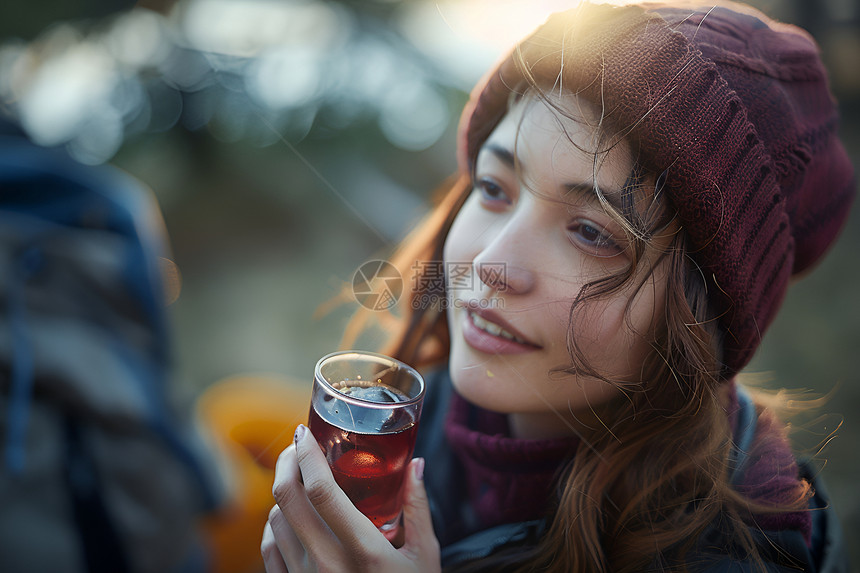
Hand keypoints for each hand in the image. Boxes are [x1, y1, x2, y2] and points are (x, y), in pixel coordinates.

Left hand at [261, 424, 440, 572]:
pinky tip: (287, 513)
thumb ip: (418, 507)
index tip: (306, 433)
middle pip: (287, 499)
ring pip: (275, 520)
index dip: (307, 454)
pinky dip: (273, 523)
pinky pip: (269, 549)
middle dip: (286, 462)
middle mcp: (326, 565)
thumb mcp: (425, 556)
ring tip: (297, 474)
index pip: (320, 490)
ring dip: (282, 490)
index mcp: (362, 550)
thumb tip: (415, 464)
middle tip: (297, 445)